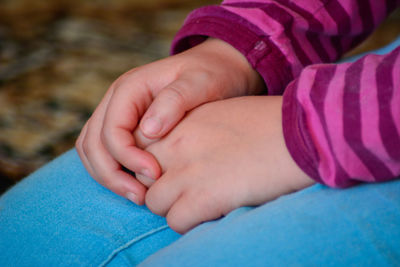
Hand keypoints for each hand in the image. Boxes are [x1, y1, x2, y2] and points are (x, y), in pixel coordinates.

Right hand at [75, 38, 263, 204]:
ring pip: (93, 150)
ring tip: (139, 196)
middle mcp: (117, 101)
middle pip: (93, 144)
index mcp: (130, 88)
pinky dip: (114, 171)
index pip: (111, 130)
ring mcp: (118, 114)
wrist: (216, 69)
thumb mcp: (200, 82)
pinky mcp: (126, 127)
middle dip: (112, 175)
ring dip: (109, 177)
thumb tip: (148, 130)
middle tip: (142, 197)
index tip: (156, 175)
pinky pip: (105, 152)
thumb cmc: (210, 74)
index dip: (127, 158)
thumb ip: (174, 100)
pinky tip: (138, 185)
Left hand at [137, 96, 314, 232]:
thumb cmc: (267, 124)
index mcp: (182, 122)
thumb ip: (194, 130)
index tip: (170, 169)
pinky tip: (212, 212)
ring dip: (173, 206)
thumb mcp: (221, 114)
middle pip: (141, 175)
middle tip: (184, 189)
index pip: (142, 146)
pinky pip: (175, 221)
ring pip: (153, 201)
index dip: (153, 162)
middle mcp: (177, 145)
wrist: (297, 135)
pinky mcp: (202, 198)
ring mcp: (186, 172)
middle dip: (157, 185)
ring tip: (199, 203)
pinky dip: (189, 222)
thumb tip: (186, 151)